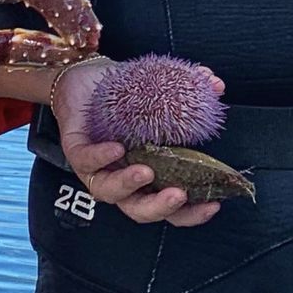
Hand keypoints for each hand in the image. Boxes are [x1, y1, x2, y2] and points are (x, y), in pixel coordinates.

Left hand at [53, 57, 225, 228]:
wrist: (82, 79)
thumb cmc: (122, 97)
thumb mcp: (158, 95)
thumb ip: (187, 92)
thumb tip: (216, 84)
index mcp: (145, 175)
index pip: (169, 208)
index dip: (191, 213)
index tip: (213, 204)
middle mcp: (120, 178)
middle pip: (139, 211)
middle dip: (160, 208)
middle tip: (179, 194)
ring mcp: (96, 168)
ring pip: (109, 192)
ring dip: (128, 186)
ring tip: (146, 172)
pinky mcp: (75, 150)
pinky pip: (85, 161)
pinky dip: (101, 157)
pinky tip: (116, 148)